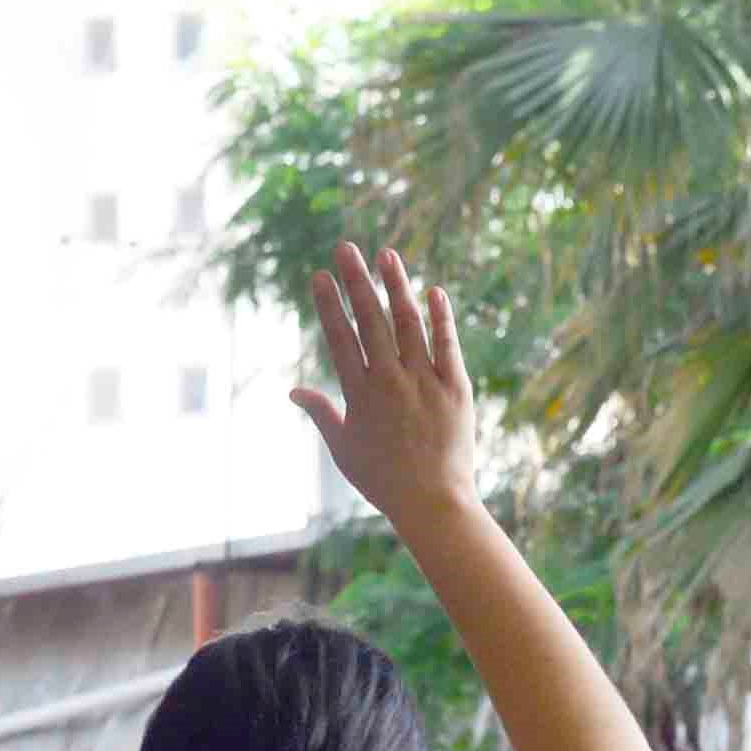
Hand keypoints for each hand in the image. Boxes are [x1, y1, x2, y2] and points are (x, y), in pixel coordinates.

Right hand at [291, 241, 482, 527]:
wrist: (432, 502)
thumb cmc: (381, 480)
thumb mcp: (342, 448)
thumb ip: (321, 412)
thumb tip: (294, 391)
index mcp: (359, 394)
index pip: (340, 338)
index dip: (328, 304)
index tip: (319, 276)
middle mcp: (391, 381)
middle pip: (371, 321)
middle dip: (356, 281)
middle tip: (346, 249)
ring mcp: (426, 381)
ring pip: (409, 323)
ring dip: (397, 286)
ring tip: (387, 255)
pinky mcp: (456, 387)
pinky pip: (448, 345)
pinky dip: (441, 317)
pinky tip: (433, 291)